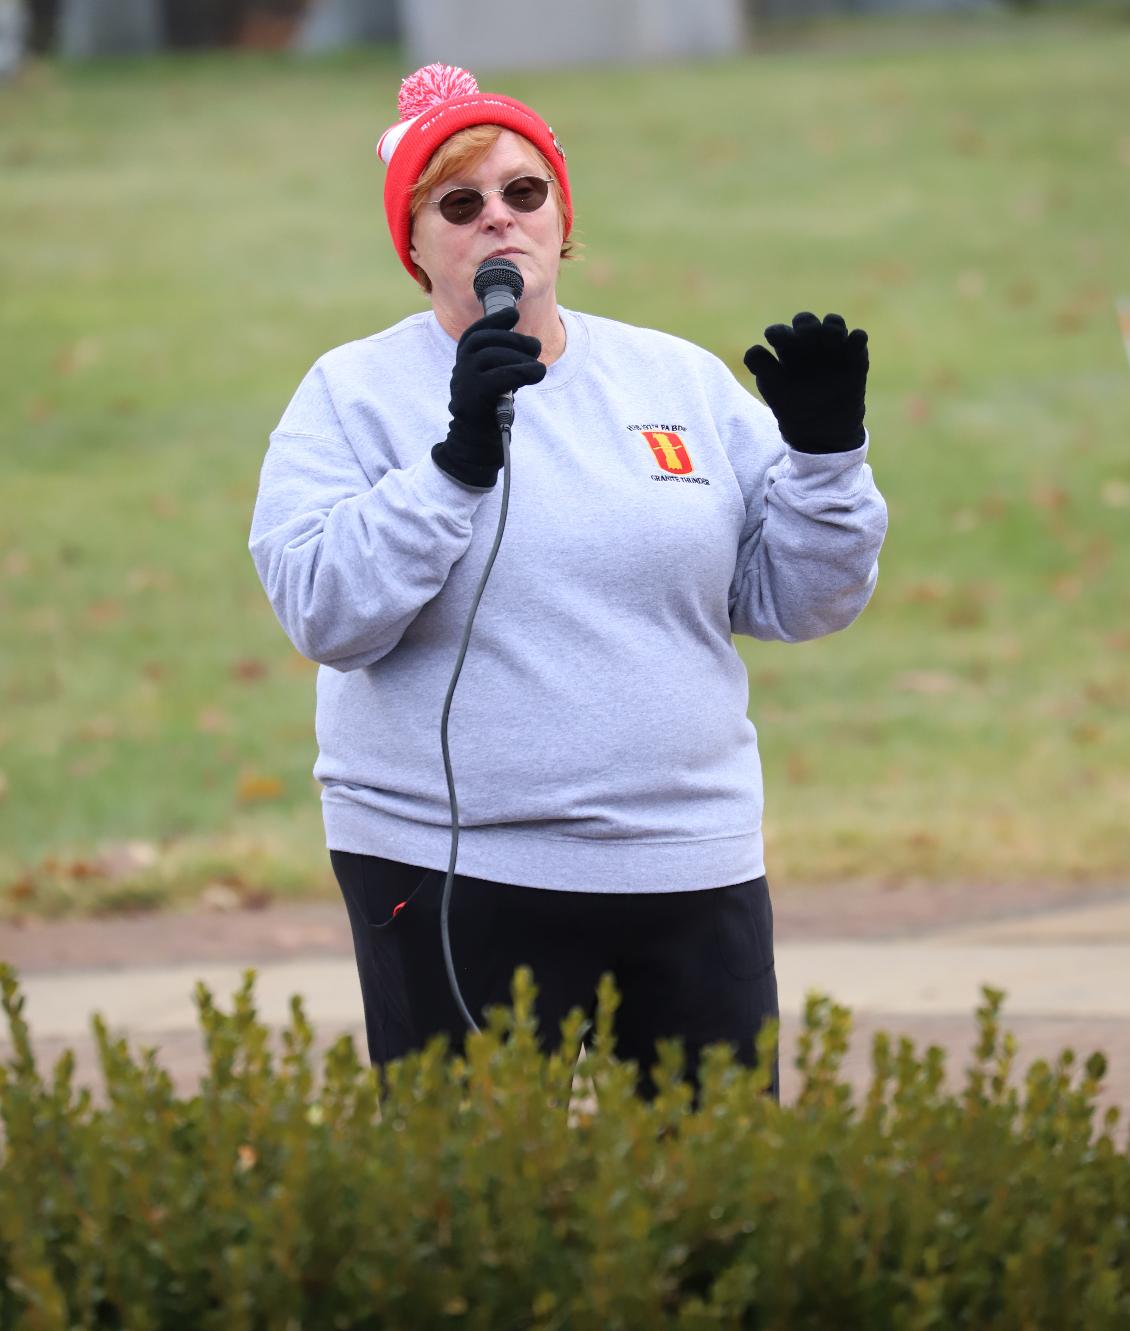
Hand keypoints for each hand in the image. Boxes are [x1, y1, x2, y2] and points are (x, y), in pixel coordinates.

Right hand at [431, 306, 546, 487]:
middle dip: (514, 339)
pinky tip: (537, 374)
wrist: (476, 445)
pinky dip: (523, 372)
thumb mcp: (497, 380)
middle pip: (486, 341)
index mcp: (464, 362)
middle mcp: (460, 369)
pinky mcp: (475, 398)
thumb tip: (530, 344)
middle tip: (535, 348)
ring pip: (493, 356)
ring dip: (521, 357)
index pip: (475, 333)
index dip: (494, 320)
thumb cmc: (491, 410)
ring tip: (538, 368)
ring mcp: (464, 383)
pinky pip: (501, 376)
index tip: (513, 313)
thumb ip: (506, 361)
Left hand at [743, 312, 868, 453]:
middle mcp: (808, 344)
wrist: (822, 429)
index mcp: (786, 350)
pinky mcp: (854, 356)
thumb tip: (753, 350)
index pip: (780, 332)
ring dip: (832, 327)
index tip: (775, 340)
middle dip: (805, 325)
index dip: (778, 333)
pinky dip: (857, 337)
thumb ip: (762, 368)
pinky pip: (858, 339)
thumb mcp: (774, 390)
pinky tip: (855, 340)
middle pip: (806, 322)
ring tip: (832, 338)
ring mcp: (832, 347)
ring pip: (833, 323)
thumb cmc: (793, 407)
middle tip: (806, 335)